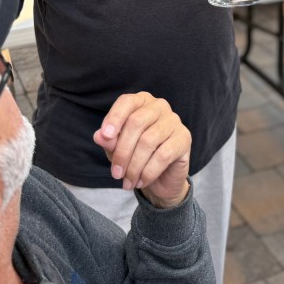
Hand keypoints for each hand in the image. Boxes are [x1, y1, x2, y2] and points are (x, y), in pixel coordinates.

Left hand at [93, 92, 191, 207]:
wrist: (160, 179)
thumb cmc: (135, 156)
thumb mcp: (116, 149)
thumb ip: (109, 141)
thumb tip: (99, 136)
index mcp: (141, 102)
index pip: (126, 102)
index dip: (114, 118)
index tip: (105, 136)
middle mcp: (159, 106)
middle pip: (136, 122)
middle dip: (122, 151)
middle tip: (116, 174)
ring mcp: (174, 121)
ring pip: (148, 140)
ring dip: (134, 166)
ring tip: (128, 182)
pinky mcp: (184, 138)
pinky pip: (163, 155)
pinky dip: (148, 171)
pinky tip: (142, 181)